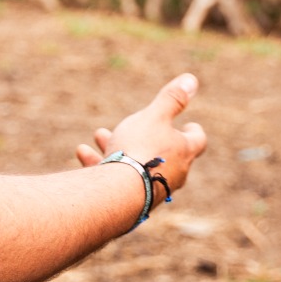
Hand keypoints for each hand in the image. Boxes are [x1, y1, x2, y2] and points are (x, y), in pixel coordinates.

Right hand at [75, 73, 207, 193]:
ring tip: (99, 134)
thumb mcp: (154, 116)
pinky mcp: (130, 202)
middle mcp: (172, 174)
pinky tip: (83, 153)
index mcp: (183, 152)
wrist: (118, 194)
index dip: (193, 131)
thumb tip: (192, 79)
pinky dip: (101, 165)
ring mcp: (151, 190)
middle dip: (145, 135)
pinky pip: (116, 180)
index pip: (197, 141)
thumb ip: (172, 99)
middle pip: (164, 152)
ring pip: (135, 165)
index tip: (188, 125)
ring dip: (117, 147)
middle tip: (137, 125)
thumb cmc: (139, 149)